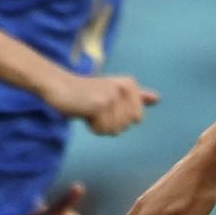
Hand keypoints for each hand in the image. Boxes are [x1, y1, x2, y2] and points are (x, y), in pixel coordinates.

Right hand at [41, 71, 159, 135]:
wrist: (57, 86)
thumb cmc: (85, 92)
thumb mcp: (113, 92)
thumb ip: (135, 96)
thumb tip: (158, 98)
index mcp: (131, 84)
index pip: (138, 118)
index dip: (121, 119)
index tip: (107, 106)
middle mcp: (125, 88)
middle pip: (128, 125)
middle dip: (111, 124)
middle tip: (97, 109)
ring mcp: (113, 96)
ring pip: (116, 129)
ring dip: (101, 126)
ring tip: (90, 110)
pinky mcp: (101, 105)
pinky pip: (104, 130)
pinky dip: (93, 127)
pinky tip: (84, 112)